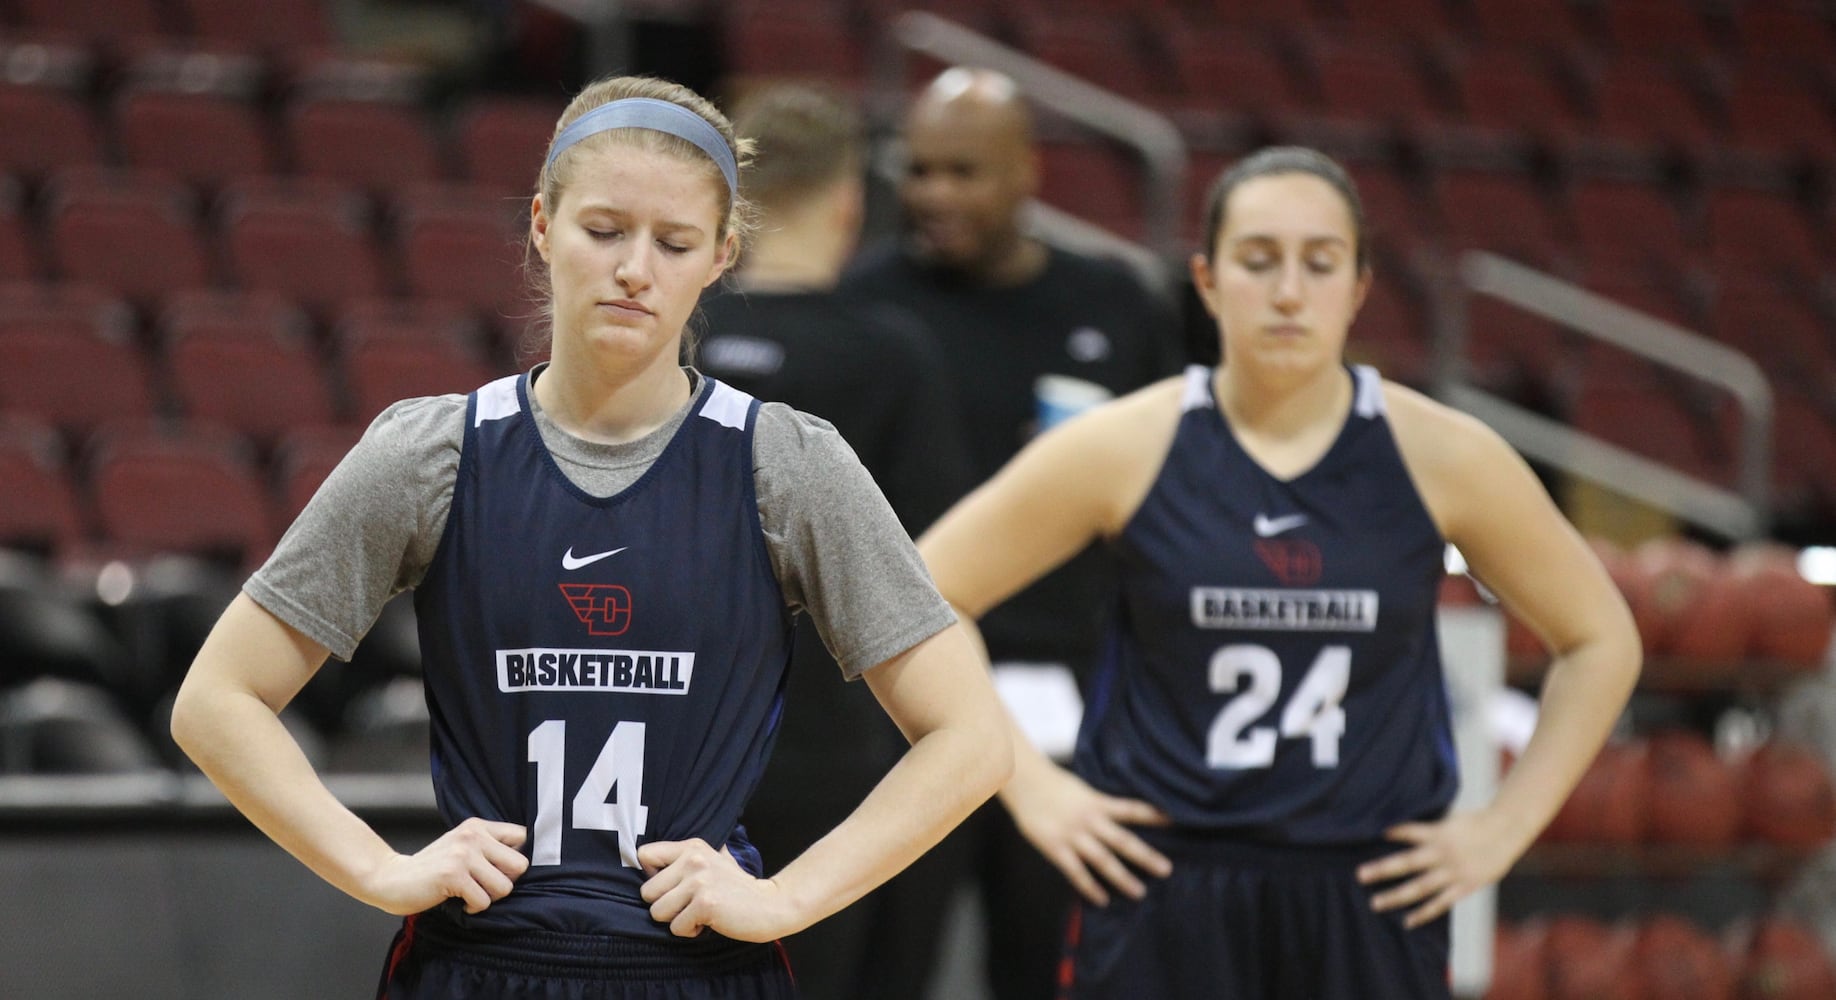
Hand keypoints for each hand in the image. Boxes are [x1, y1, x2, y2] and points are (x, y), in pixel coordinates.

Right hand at [362, 817, 529, 915]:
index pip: (522, 837)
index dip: (515, 859)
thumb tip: (524, 864)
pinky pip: (483, 901)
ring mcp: (463, 855)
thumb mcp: (461, 847)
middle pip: (520, 865)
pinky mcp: (453, 875)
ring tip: (468, 893)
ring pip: (504, 887)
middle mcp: (473, 836)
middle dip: (505, 882)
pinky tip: (458, 902)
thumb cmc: (431, 868)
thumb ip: (488, 848)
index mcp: (477, 827)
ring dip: (488, 898)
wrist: (390, 878)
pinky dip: (473, 909)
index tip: (499, 870)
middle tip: (483, 886)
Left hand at [638, 839, 797, 940]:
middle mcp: (693, 860)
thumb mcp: (713, 860)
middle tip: (689, 905)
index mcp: (692, 847)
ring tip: (698, 914)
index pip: (644, 854)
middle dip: (665, 905)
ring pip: (657, 912)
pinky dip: (690, 931)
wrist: (770, 905)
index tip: (670, 887)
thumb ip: (686, 859)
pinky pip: (676, 928)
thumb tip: (648, 863)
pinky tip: (708, 922)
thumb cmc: (737, 888)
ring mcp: (699, 882)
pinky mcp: (705, 904)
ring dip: (676, 920)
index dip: (651, 876)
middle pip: (647, 891)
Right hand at [1002, 763, 1171, 905]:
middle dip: (1145, 856)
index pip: (1131, 809)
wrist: (1024, 783)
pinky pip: (1076, 872)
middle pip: (1122, 840)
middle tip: (1166, 869)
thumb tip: (1122, 816)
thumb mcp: (1082, 790)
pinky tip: (1102, 899)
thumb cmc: (1054, 785)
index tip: (1175, 822)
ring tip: (1140, 892)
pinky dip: (1089, 886)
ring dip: (1122, 877)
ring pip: (1102, 860)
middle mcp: (1089, 820)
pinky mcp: (1055, 848)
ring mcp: (1072, 835)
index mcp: (1097, 802)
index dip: (1153, 815)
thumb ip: (1099, 805)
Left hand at [1357, 809, 1523, 928]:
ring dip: (1396, 896)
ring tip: (1375, 904)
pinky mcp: (1465, 886)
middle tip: (1359, 875)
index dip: (1392, 832)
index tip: (1373, 834)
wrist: (1506, 832)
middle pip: (1408, 862)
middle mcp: (1443, 853)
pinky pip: (1441, 903)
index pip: (1409, 831)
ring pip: (1421, 887)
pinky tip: (1407, 921)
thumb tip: (1402, 818)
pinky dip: (1424, 913)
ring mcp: (1454, 872)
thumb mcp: (1450, 816)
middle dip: (1382, 869)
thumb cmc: (1474, 822)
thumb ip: (1429, 823)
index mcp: (1439, 832)